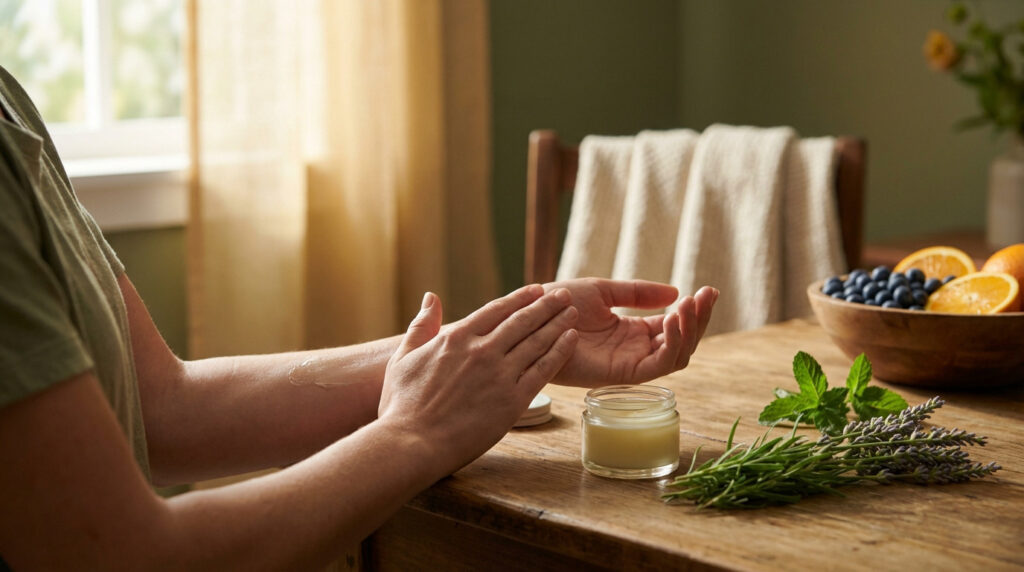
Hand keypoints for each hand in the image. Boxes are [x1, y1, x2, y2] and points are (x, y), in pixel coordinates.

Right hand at [377, 285, 578, 474]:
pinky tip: (571, 340)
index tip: (536, 289)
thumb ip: (421, 326)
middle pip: (522, 321)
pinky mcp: (513, 400)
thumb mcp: (403, 358)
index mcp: (457, 338)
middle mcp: (482, 351)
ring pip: (537, 341)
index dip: (519, 298)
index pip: (496, 310)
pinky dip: (560, 352)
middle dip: (546, 305)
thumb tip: (431, 297)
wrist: (412, 443)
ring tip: (573, 311)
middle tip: (563, 294)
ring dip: (558, 324)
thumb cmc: (402, 406)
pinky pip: (543, 370)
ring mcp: (500, 374)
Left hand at [543, 278, 717, 386]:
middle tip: (708, 295)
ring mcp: (629, 364)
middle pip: (682, 343)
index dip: (693, 311)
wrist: (531, 317)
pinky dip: (672, 344)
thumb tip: (676, 293)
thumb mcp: (604, 291)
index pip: (674, 326)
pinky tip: (673, 320)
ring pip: (676, 356)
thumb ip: (639, 293)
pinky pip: (658, 365)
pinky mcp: (620, 375)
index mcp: (631, 332)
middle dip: (699, 319)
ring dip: (690, 330)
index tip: (707, 290)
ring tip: (692, 305)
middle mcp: (634, 350)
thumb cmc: (557, 304)